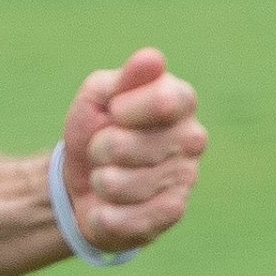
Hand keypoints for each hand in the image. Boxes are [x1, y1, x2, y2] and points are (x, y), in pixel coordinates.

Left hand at [58, 50, 205, 256]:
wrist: (83, 183)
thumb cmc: (96, 130)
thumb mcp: (100, 96)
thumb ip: (125, 79)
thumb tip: (152, 58)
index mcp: (180, 100)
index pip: (163, 101)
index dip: (124, 110)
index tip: (113, 112)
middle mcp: (192, 137)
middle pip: (132, 146)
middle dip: (101, 149)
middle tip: (102, 149)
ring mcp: (186, 176)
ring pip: (127, 184)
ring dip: (101, 182)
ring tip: (105, 177)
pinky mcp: (173, 211)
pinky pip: (133, 217)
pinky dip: (106, 214)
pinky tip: (105, 208)